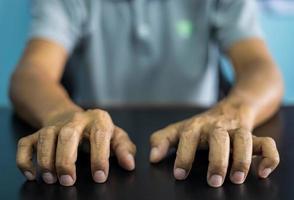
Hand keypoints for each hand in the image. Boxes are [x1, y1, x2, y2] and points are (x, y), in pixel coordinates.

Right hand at [16, 109, 135, 185]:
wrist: (74, 117)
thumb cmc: (98, 131)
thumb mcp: (115, 136)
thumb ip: (124, 148)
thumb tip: (129, 165)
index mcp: (98, 119)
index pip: (99, 136)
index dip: (99, 157)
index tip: (100, 177)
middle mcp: (76, 119)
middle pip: (67, 135)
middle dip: (66, 160)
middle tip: (68, 181)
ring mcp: (55, 125)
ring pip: (45, 138)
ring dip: (46, 161)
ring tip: (52, 179)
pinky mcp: (39, 132)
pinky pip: (26, 144)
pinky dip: (25, 159)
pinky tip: (32, 173)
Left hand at [149, 101, 278, 186]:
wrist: (230, 109)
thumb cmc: (201, 125)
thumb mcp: (179, 129)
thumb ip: (162, 140)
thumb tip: (152, 158)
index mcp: (196, 126)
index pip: (188, 137)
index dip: (183, 155)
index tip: (180, 175)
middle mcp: (217, 127)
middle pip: (219, 138)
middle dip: (217, 160)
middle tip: (213, 181)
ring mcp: (237, 130)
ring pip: (244, 139)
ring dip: (242, 159)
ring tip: (237, 179)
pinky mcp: (253, 135)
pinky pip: (267, 143)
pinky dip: (269, 157)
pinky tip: (262, 172)